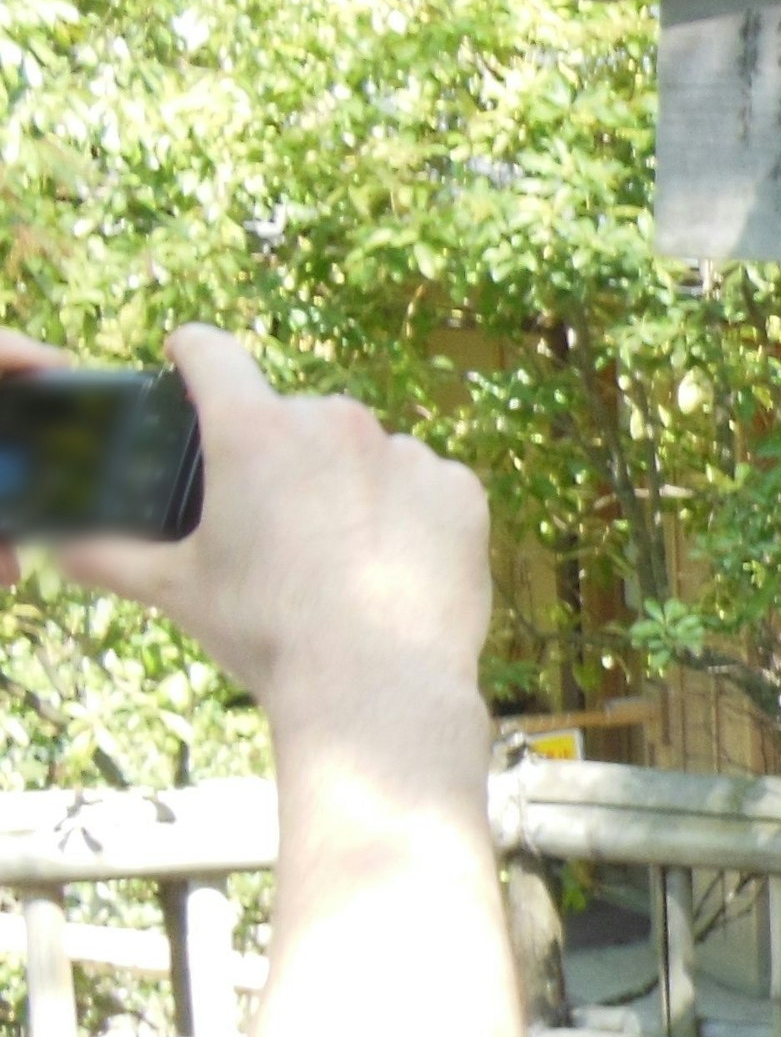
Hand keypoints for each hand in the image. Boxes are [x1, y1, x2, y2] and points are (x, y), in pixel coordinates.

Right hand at [40, 327, 489, 728]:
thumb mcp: (177, 590)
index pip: (210, 353)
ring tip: (336, 558)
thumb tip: (63, 550)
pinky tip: (391, 566)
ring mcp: (407, 452)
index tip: (187, 362)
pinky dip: (409, 514)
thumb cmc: (266, 631)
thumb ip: (111, 557)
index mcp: (254, 430)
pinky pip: (426, 485)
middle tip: (272, 524)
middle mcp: (334, 423)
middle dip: (280, 456)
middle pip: (294, 418)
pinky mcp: (461, 490)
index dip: (191, 355)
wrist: (375, 683)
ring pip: (365, 453)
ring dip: (348, 485)